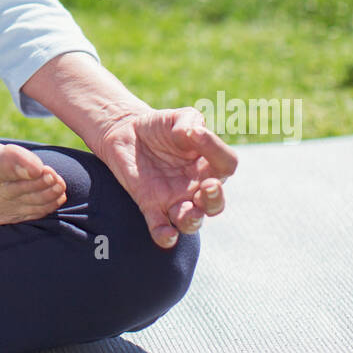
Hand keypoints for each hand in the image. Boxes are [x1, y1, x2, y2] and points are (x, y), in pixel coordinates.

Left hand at [91, 105, 238, 248]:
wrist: (125, 132)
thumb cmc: (159, 126)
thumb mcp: (177, 117)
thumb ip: (190, 121)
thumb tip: (194, 133)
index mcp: (208, 163)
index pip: (226, 164)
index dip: (218, 150)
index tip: (196, 133)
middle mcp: (196, 186)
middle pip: (215, 203)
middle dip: (214, 199)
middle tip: (207, 187)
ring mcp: (174, 199)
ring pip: (192, 221)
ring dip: (192, 220)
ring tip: (188, 211)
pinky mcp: (151, 206)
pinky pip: (161, 228)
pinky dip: (165, 236)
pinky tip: (167, 234)